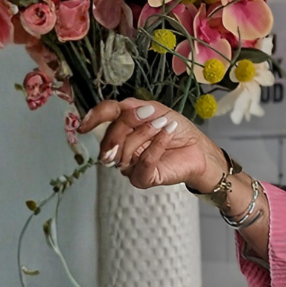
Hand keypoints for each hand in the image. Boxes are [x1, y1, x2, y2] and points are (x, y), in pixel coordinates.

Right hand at [77, 98, 224, 192]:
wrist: (198, 148)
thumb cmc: (176, 130)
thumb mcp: (153, 110)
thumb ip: (130, 107)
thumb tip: (114, 109)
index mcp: (121, 130)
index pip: (103, 120)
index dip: (94, 117)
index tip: (87, 120)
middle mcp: (121, 149)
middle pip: (112, 135)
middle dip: (131, 123)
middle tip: (152, 116)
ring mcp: (130, 166)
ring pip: (126, 149)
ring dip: (147, 134)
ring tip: (165, 127)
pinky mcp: (143, 178)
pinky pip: (143, 162)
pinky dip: (156, 146)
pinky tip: (166, 135)